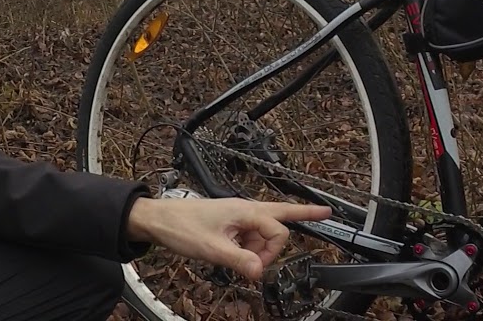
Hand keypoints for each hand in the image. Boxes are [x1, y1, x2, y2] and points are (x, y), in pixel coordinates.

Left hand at [125, 196, 331, 280]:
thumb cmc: (180, 227)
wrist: (157, 220)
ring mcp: (236, 216)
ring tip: (239, 259)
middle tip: (325, 213)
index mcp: (244, 211)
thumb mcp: (212, 249)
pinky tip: (240, 256)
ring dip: (260, 248)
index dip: (272, 252)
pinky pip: (249, 235)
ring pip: (264, 231)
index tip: (259, 266)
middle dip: (304, 214)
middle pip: (282, 213)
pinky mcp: (229, 223)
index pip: (278, 231)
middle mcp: (244, 210)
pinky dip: (249, 247)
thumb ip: (239, 260)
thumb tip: (261, 271)